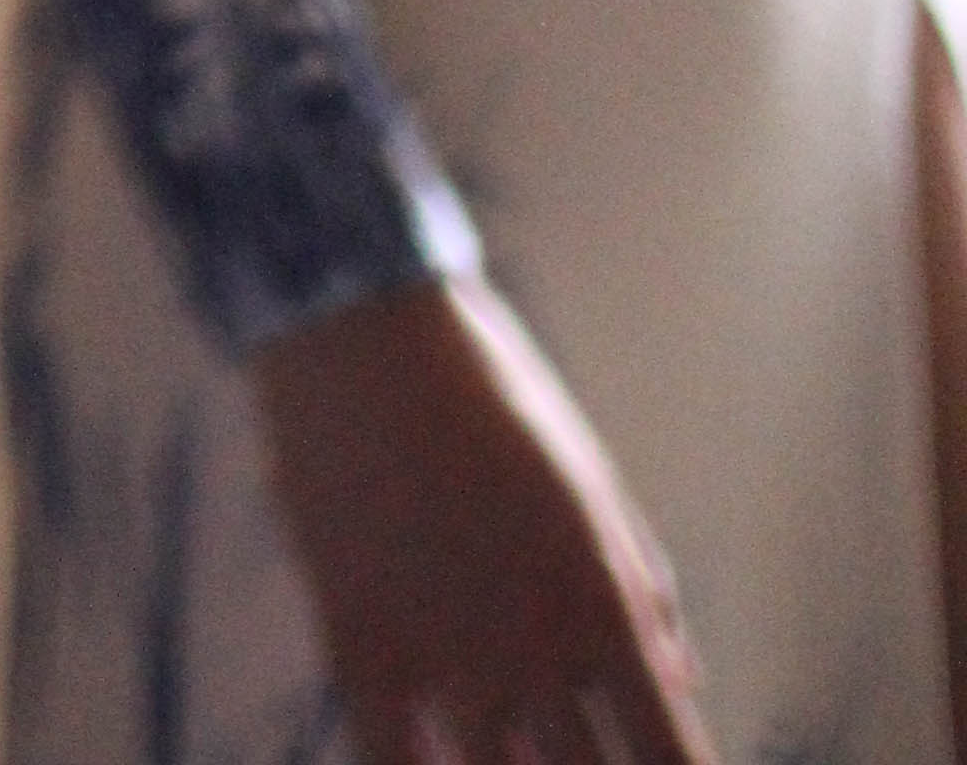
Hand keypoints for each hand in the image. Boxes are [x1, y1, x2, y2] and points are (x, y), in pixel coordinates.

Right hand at [256, 271, 712, 764]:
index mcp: (603, 601)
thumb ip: (642, 584)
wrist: (359, 319)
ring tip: (520, 758)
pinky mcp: (360, 641)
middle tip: (580, 758)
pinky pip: (393, 760)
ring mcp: (442, 650)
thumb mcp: (589, 474)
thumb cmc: (489, 385)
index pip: (669, 752)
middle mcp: (533, 643)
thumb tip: (681, 683)